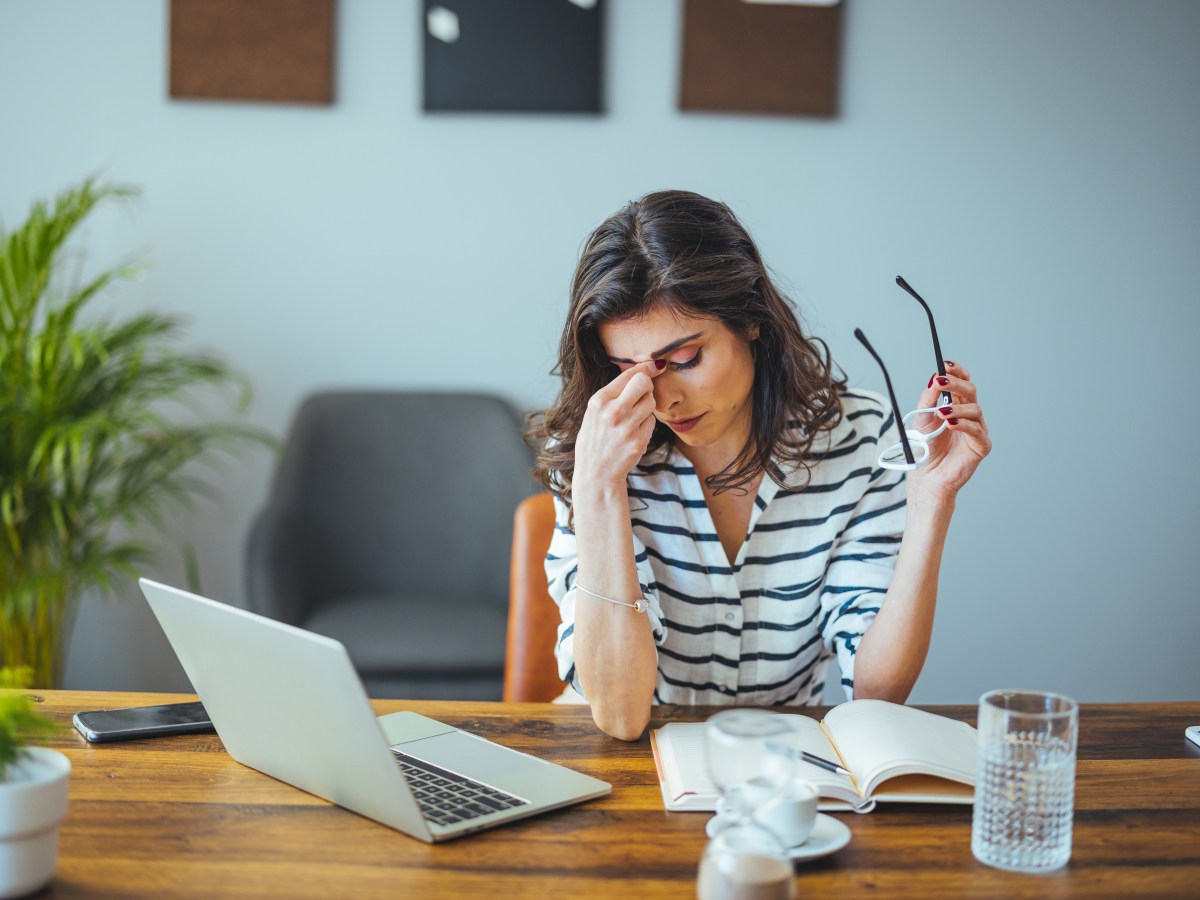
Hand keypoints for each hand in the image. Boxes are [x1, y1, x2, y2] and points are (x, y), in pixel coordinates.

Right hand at [574, 359, 665, 493]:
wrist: (596, 472)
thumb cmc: (595, 439)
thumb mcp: (594, 412)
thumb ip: (613, 393)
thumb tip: (640, 370)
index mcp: (599, 401)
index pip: (628, 374)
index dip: (644, 368)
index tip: (654, 366)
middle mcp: (612, 412)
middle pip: (643, 383)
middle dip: (647, 385)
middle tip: (642, 394)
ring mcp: (627, 427)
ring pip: (650, 402)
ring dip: (646, 407)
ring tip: (633, 417)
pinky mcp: (638, 441)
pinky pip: (652, 422)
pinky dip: (646, 424)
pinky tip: (634, 432)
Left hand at [907, 361, 990, 501]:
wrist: (926, 476)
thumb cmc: (925, 447)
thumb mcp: (921, 418)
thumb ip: (928, 399)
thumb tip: (934, 378)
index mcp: (956, 405)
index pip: (962, 382)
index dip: (957, 372)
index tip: (946, 364)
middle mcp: (968, 415)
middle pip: (970, 391)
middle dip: (956, 384)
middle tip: (941, 381)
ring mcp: (976, 429)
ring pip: (975, 409)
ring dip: (957, 408)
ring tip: (941, 412)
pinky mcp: (981, 445)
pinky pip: (977, 431)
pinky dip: (964, 425)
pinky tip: (951, 423)